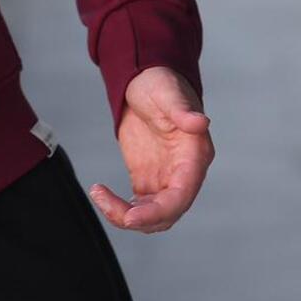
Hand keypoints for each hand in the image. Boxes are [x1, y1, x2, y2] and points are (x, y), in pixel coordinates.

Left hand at [88, 67, 213, 232]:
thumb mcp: (168, 92)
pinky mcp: (148, 179)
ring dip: (126, 216)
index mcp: (195, 156)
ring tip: (99, 195)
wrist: (145, 82)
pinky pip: (138, 206)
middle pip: (167, 213)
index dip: (158, 211)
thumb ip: (182, 110)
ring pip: (153, 215)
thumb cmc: (161, 84)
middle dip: (138, 218)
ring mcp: (166, 179)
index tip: (131, 217)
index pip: (181, 196)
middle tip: (105, 203)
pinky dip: (121, 208)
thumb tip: (201, 122)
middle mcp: (184, 174)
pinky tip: (102, 196)